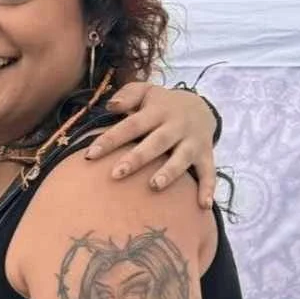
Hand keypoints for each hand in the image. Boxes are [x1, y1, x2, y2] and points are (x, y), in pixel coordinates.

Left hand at [85, 81, 217, 207]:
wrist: (202, 106)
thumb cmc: (161, 104)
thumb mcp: (146, 92)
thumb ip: (128, 95)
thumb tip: (111, 105)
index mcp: (158, 111)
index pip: (131, 125)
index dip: (111, 139)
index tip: (89, 154)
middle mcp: (176, 126)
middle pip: (156, 142)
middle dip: (137, 158)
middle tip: (116, 174)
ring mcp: (193, 142)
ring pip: (182, 158)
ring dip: (170, 172)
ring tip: (154, 186)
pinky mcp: (206, 155)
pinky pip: (209, 172)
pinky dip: (208, 188)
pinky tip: (203, 206)